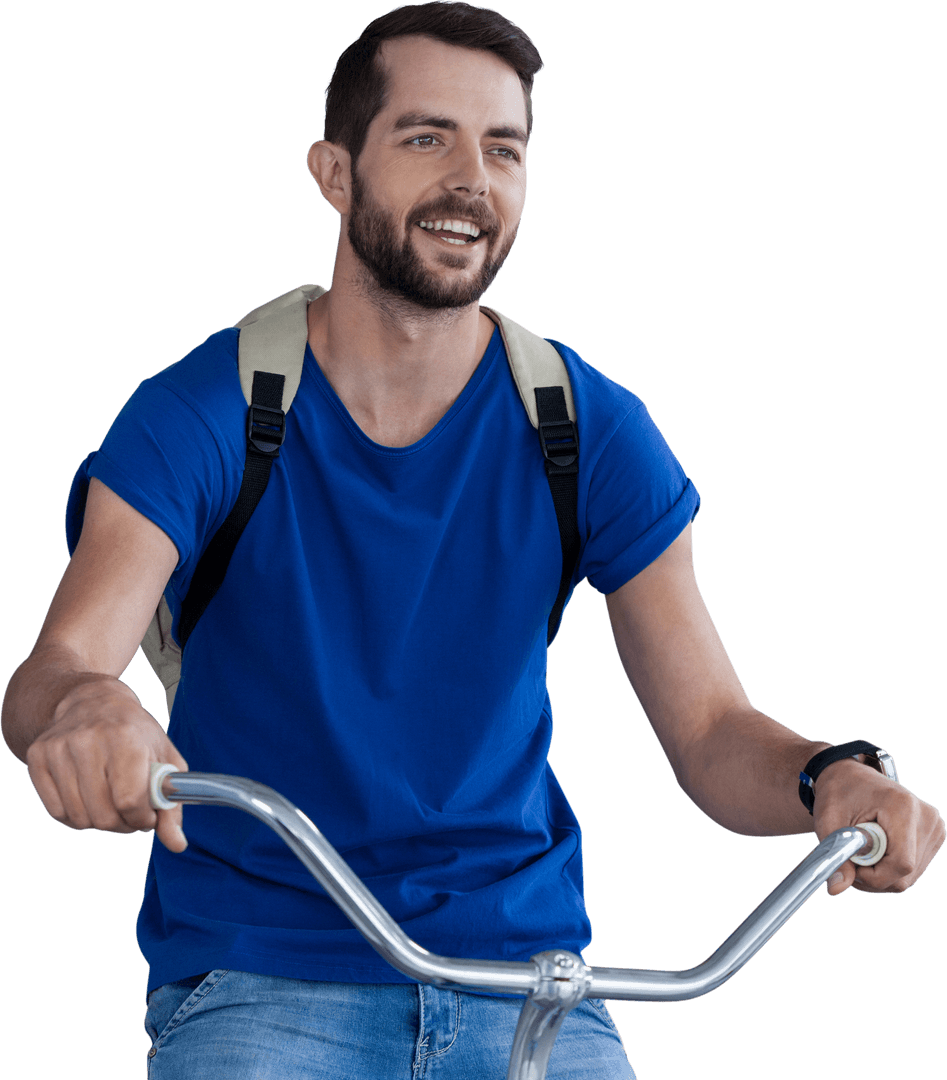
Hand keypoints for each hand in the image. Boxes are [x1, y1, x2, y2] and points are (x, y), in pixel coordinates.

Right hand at [25, 677, 188, 852]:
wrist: (93, 702)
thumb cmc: (135, 733)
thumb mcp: (164, 760)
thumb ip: (172, 805)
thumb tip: (177, 845)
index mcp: (125, 737)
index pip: (130, 800)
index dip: (142, 818)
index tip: (148, 814)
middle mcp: (88, 740)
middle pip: (103, 815)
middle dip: (123, 824)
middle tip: (131, 812)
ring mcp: (58, 748)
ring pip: (79, 818)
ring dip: (99, 820)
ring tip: (111, 801)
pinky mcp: (37, 757)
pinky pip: (56, 812)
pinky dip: (76, 816)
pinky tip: (89, 797)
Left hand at [813, 757, 943, 894]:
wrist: (850, 776)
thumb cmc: (837, 793)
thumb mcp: (828, 822)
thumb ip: (836, 856)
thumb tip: (836, 889)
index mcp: (903, 807)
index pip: (901, 864)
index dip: (874, 875)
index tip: (852, 865)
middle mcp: (926, 818)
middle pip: (905, 874)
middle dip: (874, 877)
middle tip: (851, 860)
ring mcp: (934, 828)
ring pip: (910, 877)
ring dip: (881, 875)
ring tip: (861, 853)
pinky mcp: (934, 836)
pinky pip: (913, 869)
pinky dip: (890, 869)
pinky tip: (876, 853)